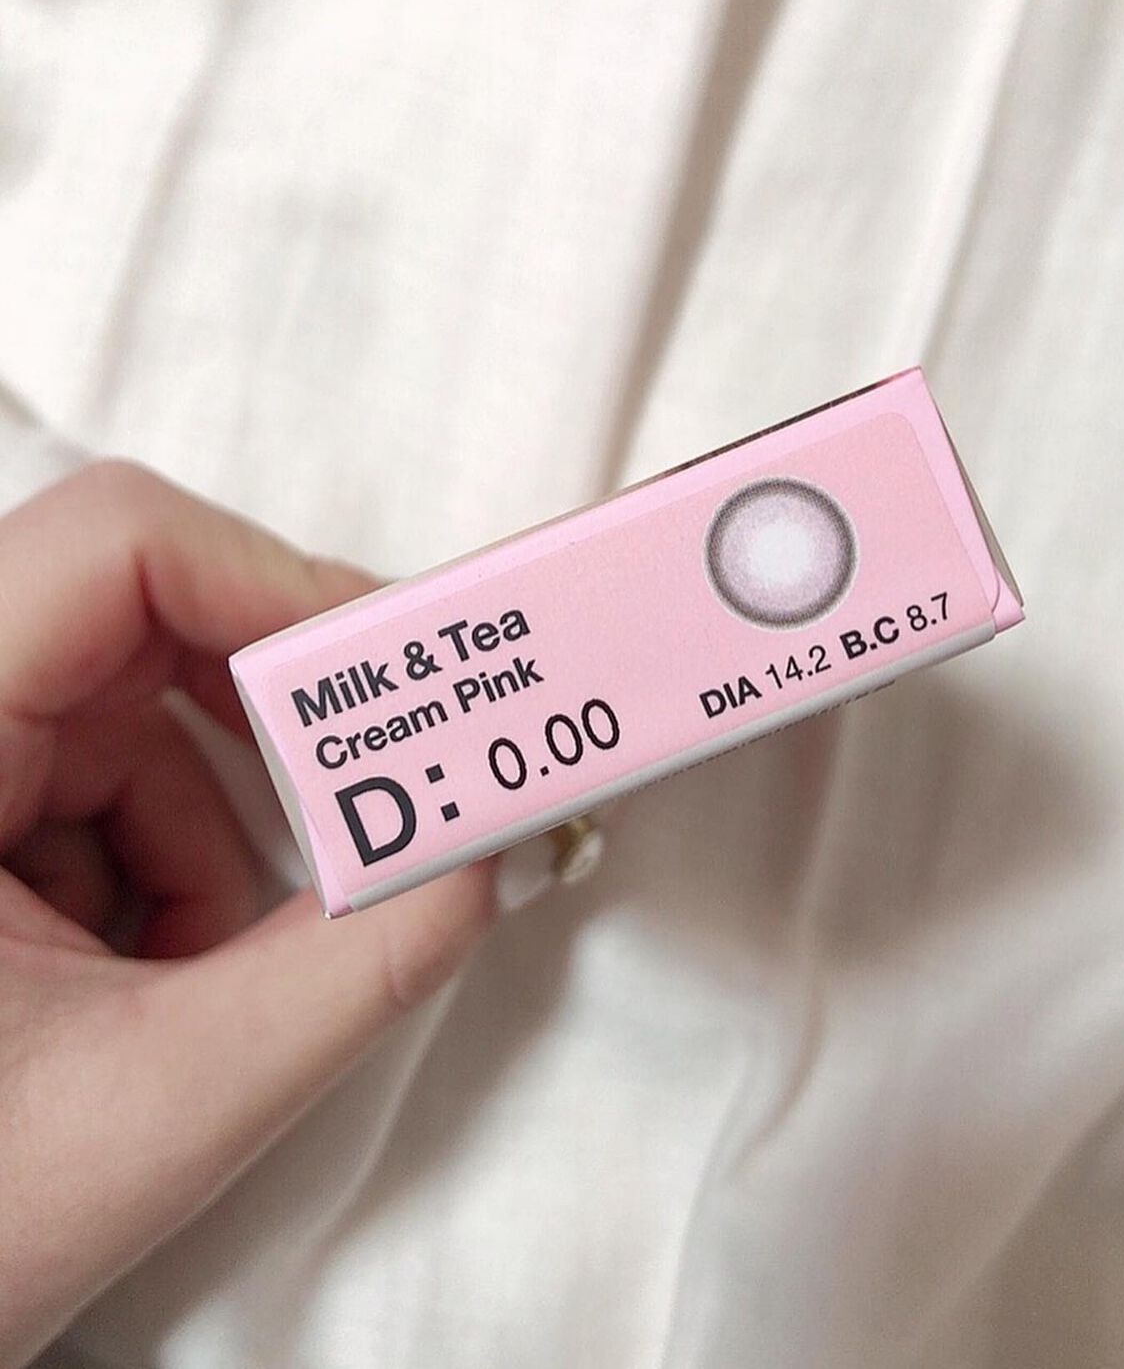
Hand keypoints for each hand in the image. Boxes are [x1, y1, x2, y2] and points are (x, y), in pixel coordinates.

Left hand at [0, 464, 497, 1366]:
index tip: (394, 678)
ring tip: (188, 980)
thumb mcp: (161, 1100)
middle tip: (372, 811)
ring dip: (216, 837)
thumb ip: (355, 972)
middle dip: (275, 734)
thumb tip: (486, 855)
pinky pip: (114, 779)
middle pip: (149, 621)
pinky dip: (173, 865)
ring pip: (144, 717)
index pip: (114, 547)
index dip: (276, 583)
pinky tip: (139, 979)